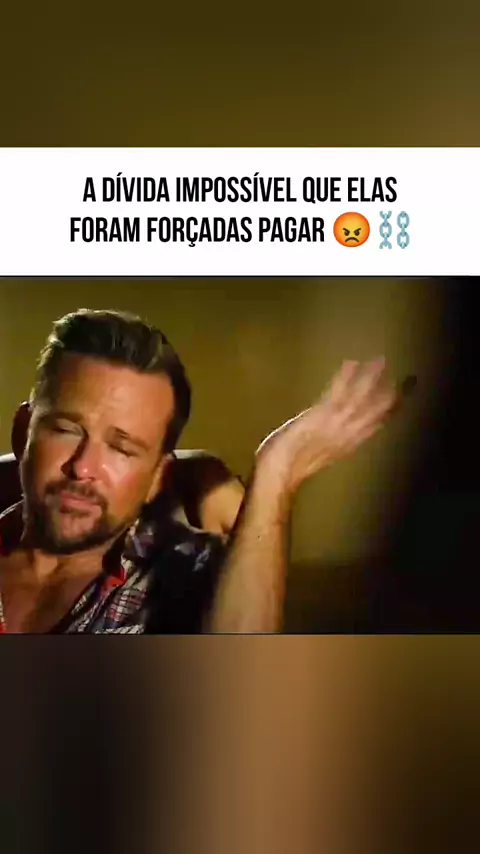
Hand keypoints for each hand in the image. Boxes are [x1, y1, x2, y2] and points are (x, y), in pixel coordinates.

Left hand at [255, 358, 400, 494]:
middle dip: (392, 393)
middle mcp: (350, 432)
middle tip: (405, 378)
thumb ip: (335, 443)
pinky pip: (338, 390)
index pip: (377, 424)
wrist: (283, 469)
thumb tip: (339, 435)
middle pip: (378, 410)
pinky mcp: (322, 412)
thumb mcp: (322, 456)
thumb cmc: (294, 465)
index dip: (391, 411)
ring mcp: (337, 421)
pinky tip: (352, 362)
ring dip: (371, 376)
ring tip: (381, 360)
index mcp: (350, 443)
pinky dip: (346, 375)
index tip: (401, 398)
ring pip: (361, 396)